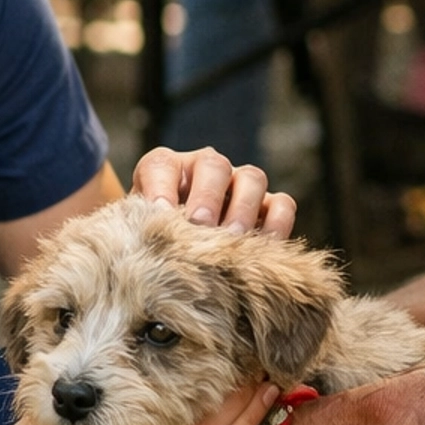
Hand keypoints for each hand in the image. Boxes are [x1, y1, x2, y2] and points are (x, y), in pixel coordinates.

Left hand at [131, 145, 295, 237]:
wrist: (182, 258)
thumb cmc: (156, 245)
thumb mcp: (142, 237)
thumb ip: (142, 234)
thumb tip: (148, 251)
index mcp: (166, 170)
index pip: (161, 166)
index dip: (160, 187)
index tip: (160, 213)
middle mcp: (205, 169)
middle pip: (213, 165)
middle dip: (207, 196)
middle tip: (200, 225)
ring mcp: (240, 185)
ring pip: (253, 178)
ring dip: (242, 209)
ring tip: (232, 239)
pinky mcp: (268, 207)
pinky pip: (282, 205)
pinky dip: (276, 224)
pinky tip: (261, 250)